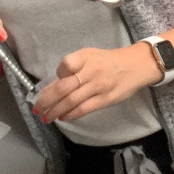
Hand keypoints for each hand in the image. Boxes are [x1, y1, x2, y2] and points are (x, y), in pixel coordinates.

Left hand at [33, 44, 160, 122]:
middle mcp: (92, 70)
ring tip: (46, 117)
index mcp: (86, 56)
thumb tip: (51, 87)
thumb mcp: (91, 56)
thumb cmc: (109, 61)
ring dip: (55, 111)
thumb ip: (73, 69)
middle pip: (64, 87)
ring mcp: (99, 85)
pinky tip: (63, 117)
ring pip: (71, 101)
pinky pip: (83, 109)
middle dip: (46, 100)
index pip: (65, 65)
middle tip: (37, 109)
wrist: (136, 65)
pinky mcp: (106, 99)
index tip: (54, 82)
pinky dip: (70, 115)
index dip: (57, 75)